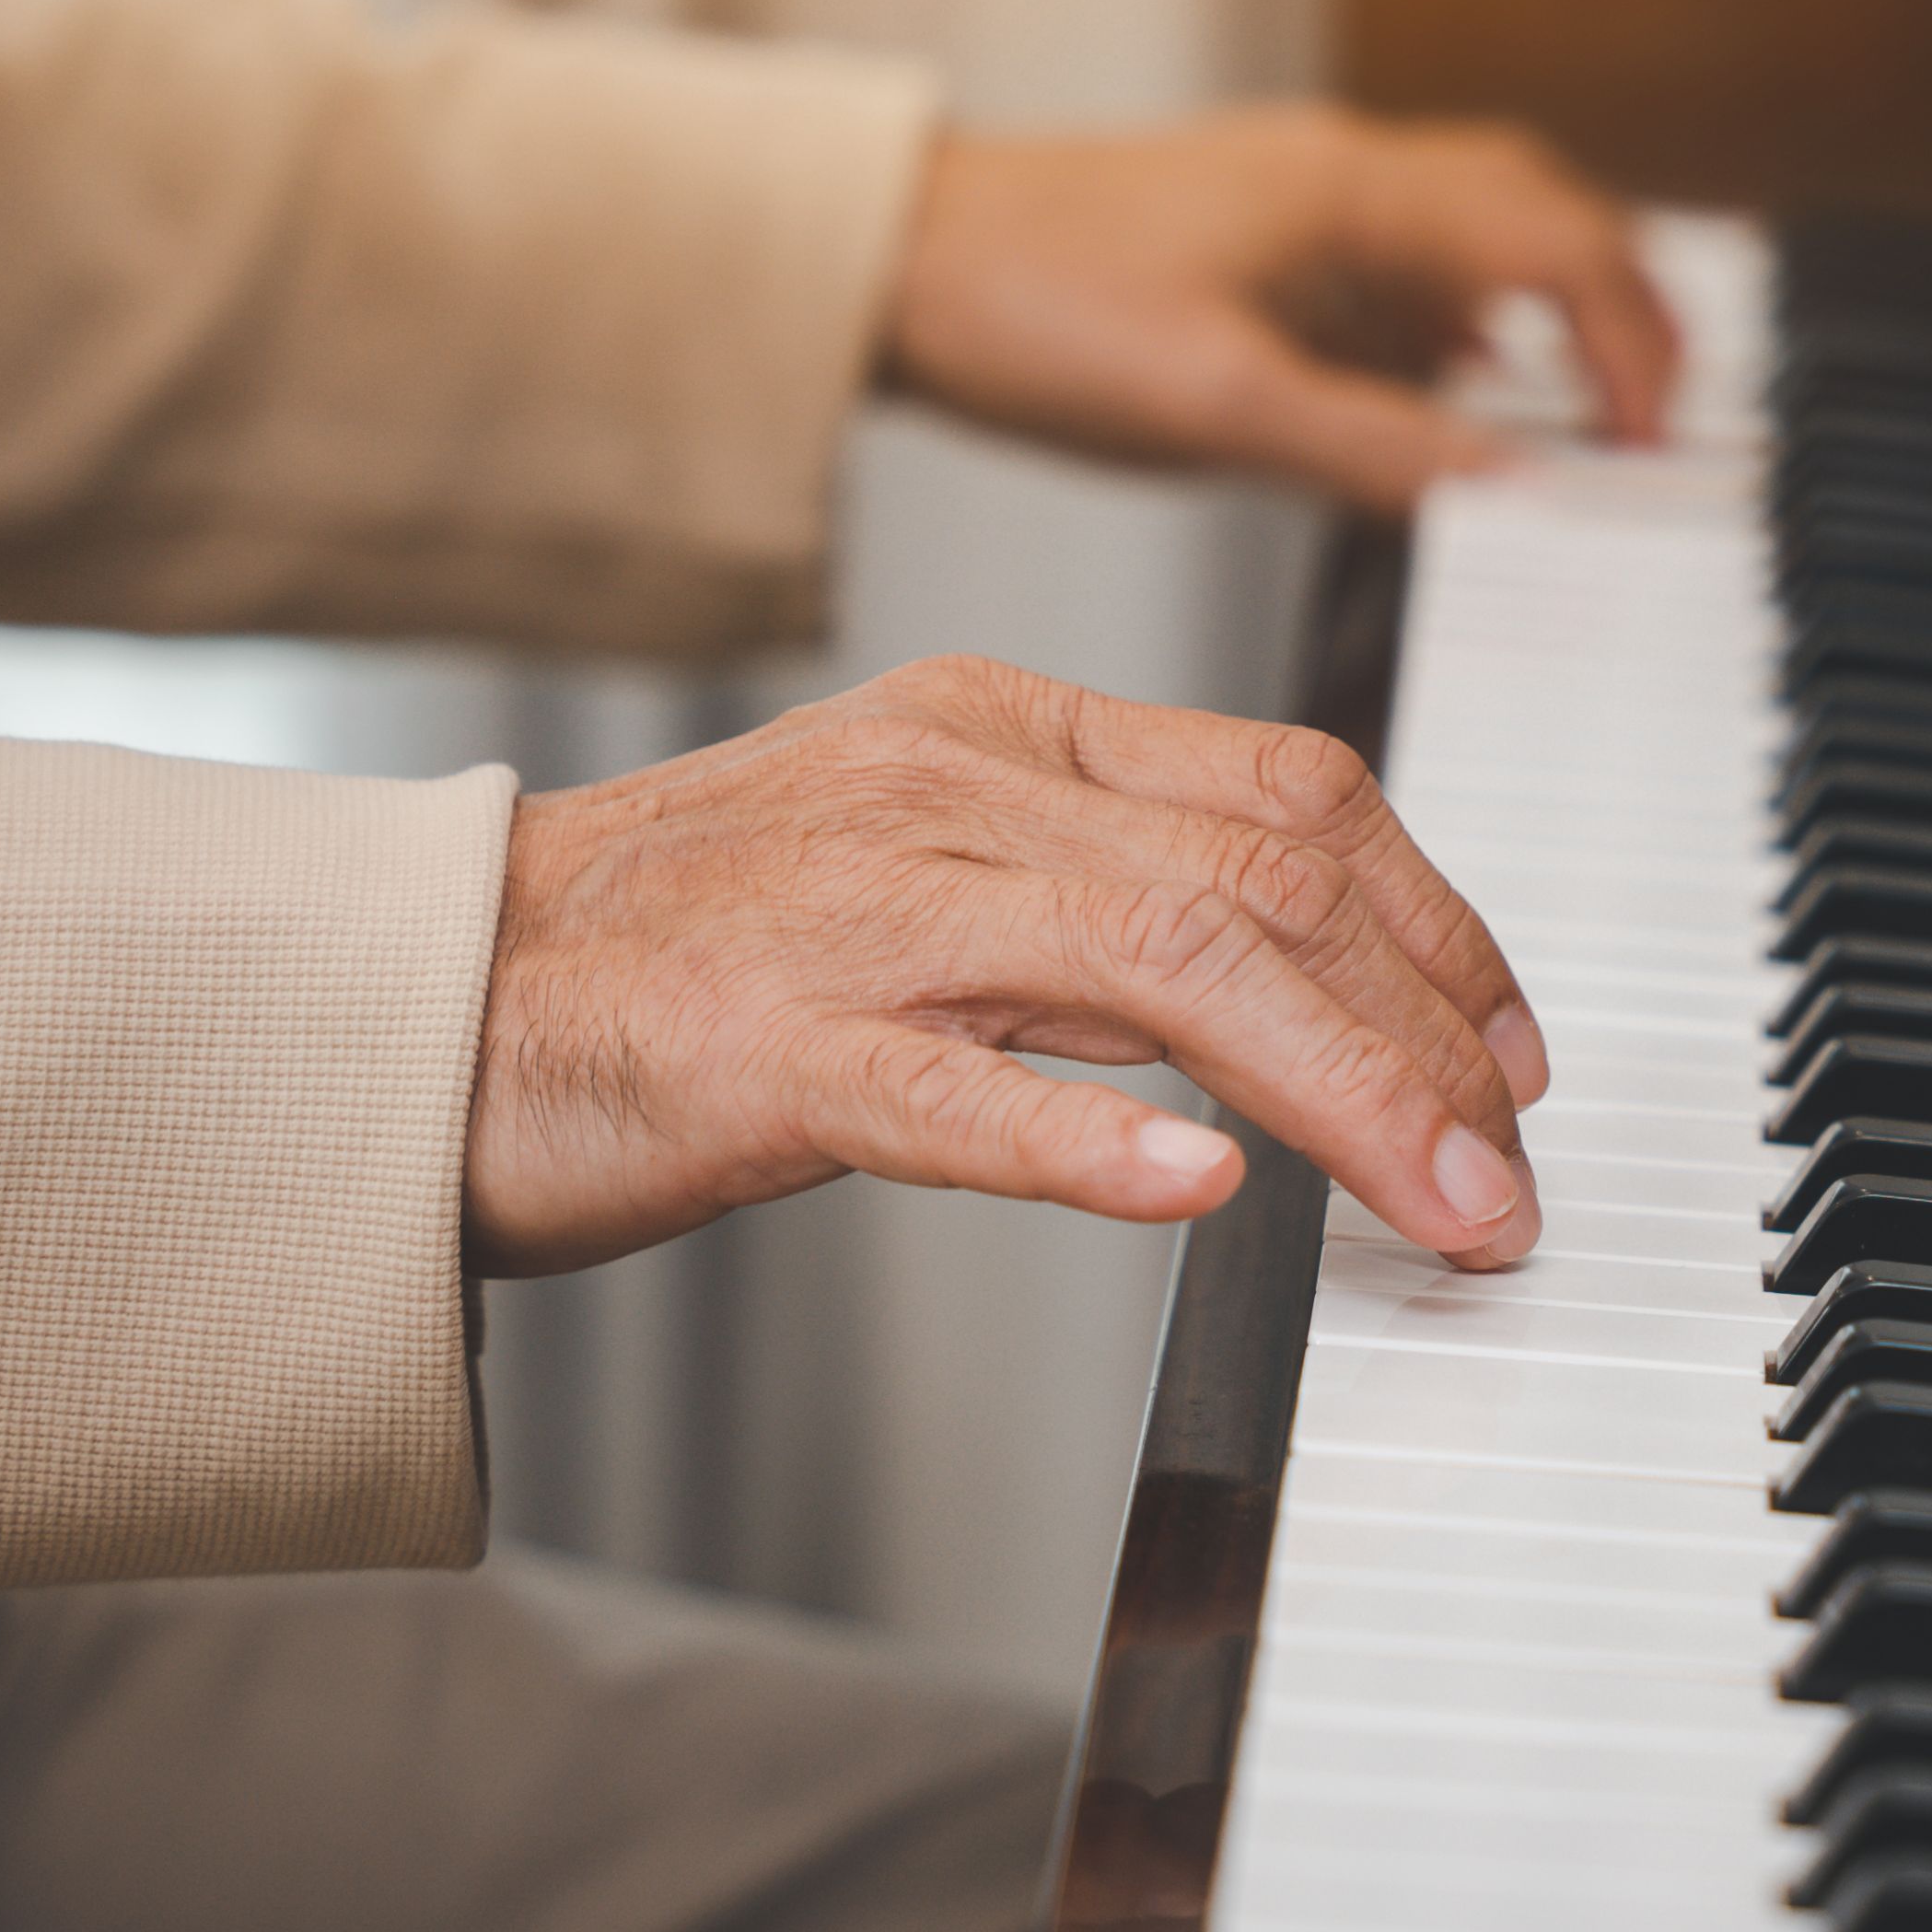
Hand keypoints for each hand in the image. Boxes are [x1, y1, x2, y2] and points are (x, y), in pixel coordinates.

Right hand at [466, 656, 1548, 1276]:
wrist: (421, 992)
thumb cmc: (685, 947)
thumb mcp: (929, 860)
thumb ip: (1106, 896)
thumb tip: (1309, 982)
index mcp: (998, 732)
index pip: (1289, 790)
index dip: (1438, 919)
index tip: (1511, 1043)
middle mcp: (946, 793)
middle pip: (1264, 881)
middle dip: (1427, 1032)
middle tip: (1508, 1167)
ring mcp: (852, 915)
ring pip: (1161, 966)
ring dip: (1337, 1094)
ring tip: (1434, 1200)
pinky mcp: (756, 1051)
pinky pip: (949, 1090)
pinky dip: (1086, 1139)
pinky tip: (1198, 1188)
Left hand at [882, 107, 1681, 508]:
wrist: (893, 256)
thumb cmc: (1031, 305)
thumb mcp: (1218, 405)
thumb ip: (1379, 448)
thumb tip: (1517, 491)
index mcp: (1358, 193)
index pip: (1563, 244)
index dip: (1633, 344)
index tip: (1649, 445)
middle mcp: (1349, 176)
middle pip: (1549, 208)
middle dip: (1625, 305)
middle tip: (1660, 412)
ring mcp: (1307, 202)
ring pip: (1483, 228)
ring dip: (1550, 307)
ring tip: (1583, 409)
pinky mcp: (1265, 239)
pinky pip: (1406, 263)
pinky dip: (1464, 322)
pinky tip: (1453, 391)